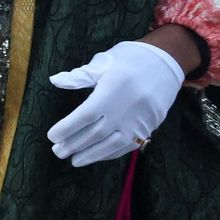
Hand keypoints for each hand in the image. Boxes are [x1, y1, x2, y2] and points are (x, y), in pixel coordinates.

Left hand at [46, 40, 183, 166]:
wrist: (167, 61)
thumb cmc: (131, 58)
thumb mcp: (105, 61)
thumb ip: (81, 76)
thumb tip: (56, 81)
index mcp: (113, 89)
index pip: (86, 115)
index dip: (68, 128)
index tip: (52, 135)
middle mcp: (127, 108)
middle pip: (96, 133)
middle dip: (74, 144)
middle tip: (57, 151)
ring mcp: (140, 120)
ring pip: (112, 144)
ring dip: (91, 155)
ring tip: (74, 160)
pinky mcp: (149, 127)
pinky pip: (128, 145)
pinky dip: (109, 153)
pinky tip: (96, 156)